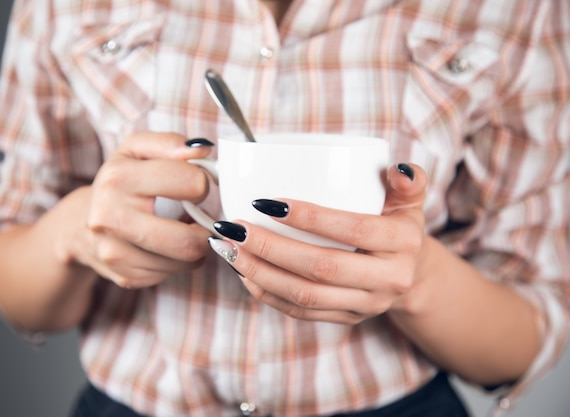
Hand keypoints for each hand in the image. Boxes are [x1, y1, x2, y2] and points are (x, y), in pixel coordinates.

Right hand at [72, 132, 214, 288]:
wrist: (80, 223)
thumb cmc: (120, 181)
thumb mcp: (137, 149)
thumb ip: (170, 143)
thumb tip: (202, 151)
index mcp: (119, 178)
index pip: (191, 184)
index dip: (203, 184)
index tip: (197, 186)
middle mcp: (110, 218)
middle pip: (188, 241)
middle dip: (208, 231)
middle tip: (206, 220)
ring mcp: (115, 252)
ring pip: (184, 262)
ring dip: (196, 247)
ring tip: (185, 230)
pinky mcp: (124, 276)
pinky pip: (172, 274)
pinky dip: (180, 262)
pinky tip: (169, 246)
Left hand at [208, 163, 426, 322]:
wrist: (410, 274)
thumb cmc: (397, 225)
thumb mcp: (409, 200)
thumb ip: (410, 180)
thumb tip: (399, 169)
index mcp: (404, 244)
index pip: (354, 230)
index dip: (310, 217)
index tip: (266, 202)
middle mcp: (389, 280)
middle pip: (322, 267)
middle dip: (271, 248)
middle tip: (235, 227)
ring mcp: (366, 305)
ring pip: (306, 295)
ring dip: (261, 273)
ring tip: (228, 250)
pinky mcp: (346, 319)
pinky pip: (301, 312)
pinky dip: (268, 294)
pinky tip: (243, 273)